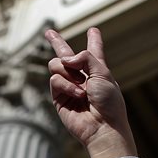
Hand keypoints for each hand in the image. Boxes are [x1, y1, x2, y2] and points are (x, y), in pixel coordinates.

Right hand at [44, 27, 137, 157]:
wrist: (102, 126)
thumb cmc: (109, 102)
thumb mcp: (103, 72)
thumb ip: (85, 57)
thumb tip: (64, 60)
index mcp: (97, 70)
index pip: (93, 51)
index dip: (94, 40)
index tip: (93, 30)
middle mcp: (82, 77)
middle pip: (65, 55)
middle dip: (57, 43)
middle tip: (49, 32)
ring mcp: (68, 87)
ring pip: (56, 64)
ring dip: (68, 72)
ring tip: (81, 87)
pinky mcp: (59, 97)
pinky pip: (55, 80)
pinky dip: (66, 85)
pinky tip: (78, 95)